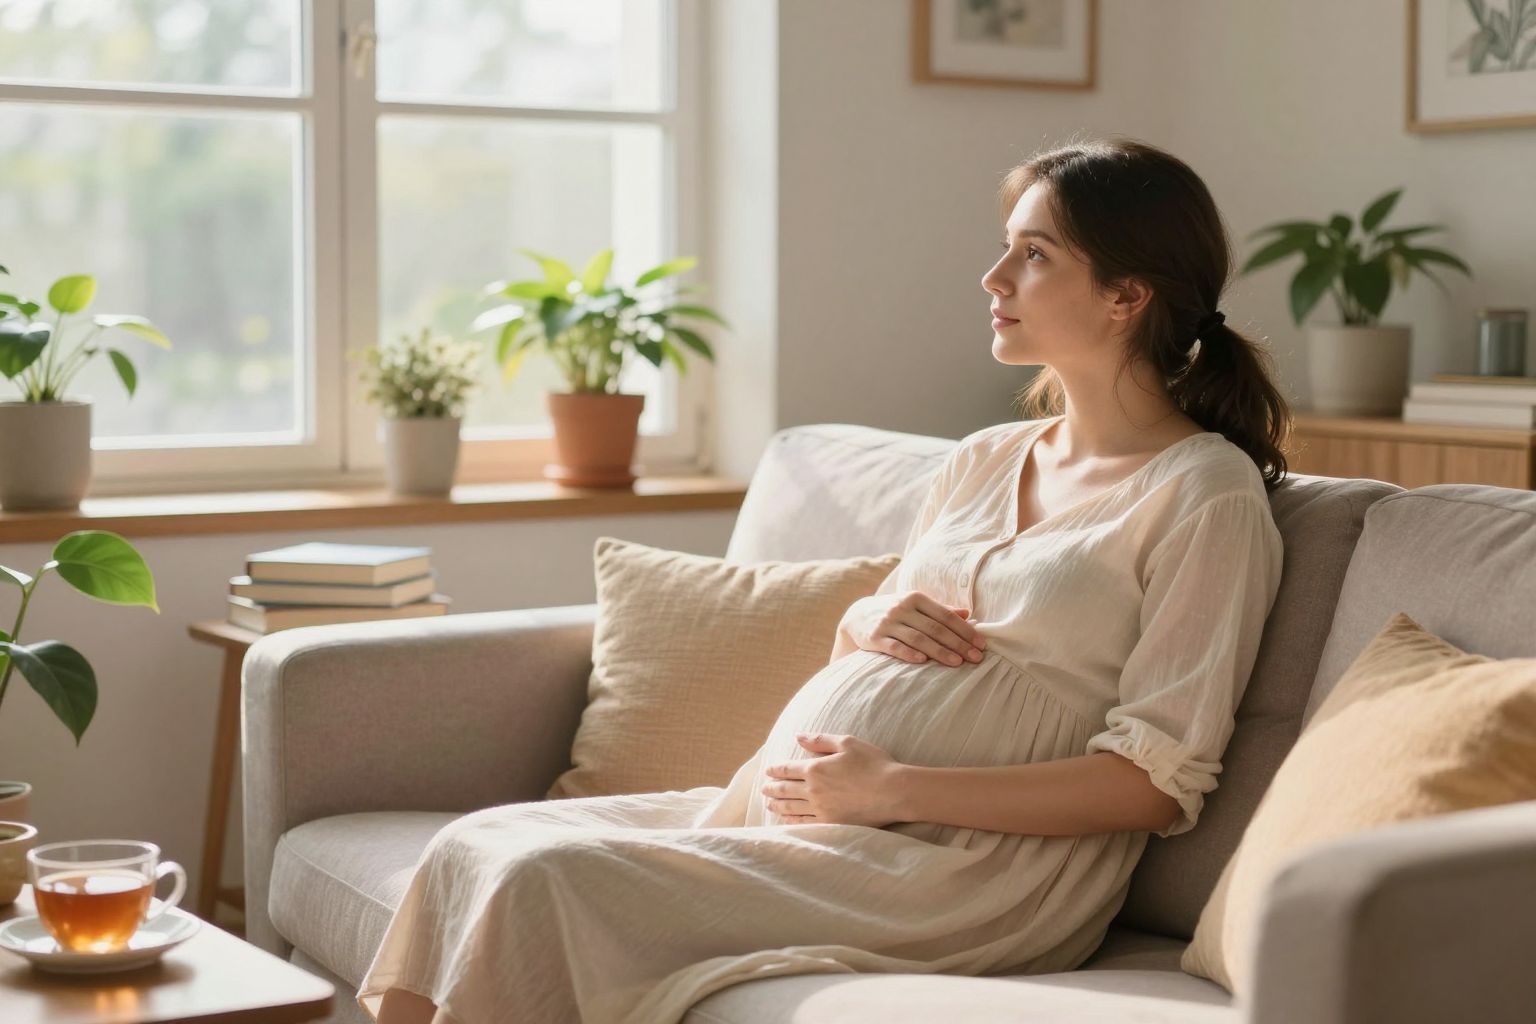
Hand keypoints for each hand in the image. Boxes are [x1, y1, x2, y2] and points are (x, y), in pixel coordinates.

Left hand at [760, 733, 905, 826]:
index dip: (776, 770)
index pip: (788, 769)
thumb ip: (820, 740)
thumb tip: (798, 737)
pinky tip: (787, 820)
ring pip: (792, 808)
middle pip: (786, 789)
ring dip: (778, 806)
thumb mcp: (847, 743)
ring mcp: (820, 809)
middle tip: (763, 789)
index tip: (768, 771)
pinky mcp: (830, 823)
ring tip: (770, 805)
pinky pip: (805, 823)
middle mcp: (813, 789)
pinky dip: (792, 821)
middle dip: (773, 789)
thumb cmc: (873, 763)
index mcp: (815, 767)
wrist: (893, 792)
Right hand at [841, 591, 986, 666]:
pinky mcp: (874, 637)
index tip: (981, 644)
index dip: (965, 630)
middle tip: (976, 657)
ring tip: (958, 663)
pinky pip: (894, 646)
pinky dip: (909, 654)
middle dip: (958, 644)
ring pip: (918, 638)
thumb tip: (967, 614)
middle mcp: (902, 608)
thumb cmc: (894, 612)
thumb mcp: (915, 605)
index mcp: (916, 598)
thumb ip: (940, 609)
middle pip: (935, 628)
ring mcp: (888, 623)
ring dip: (940, 651)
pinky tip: (923, 662)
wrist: (856, 616)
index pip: (946, 615)